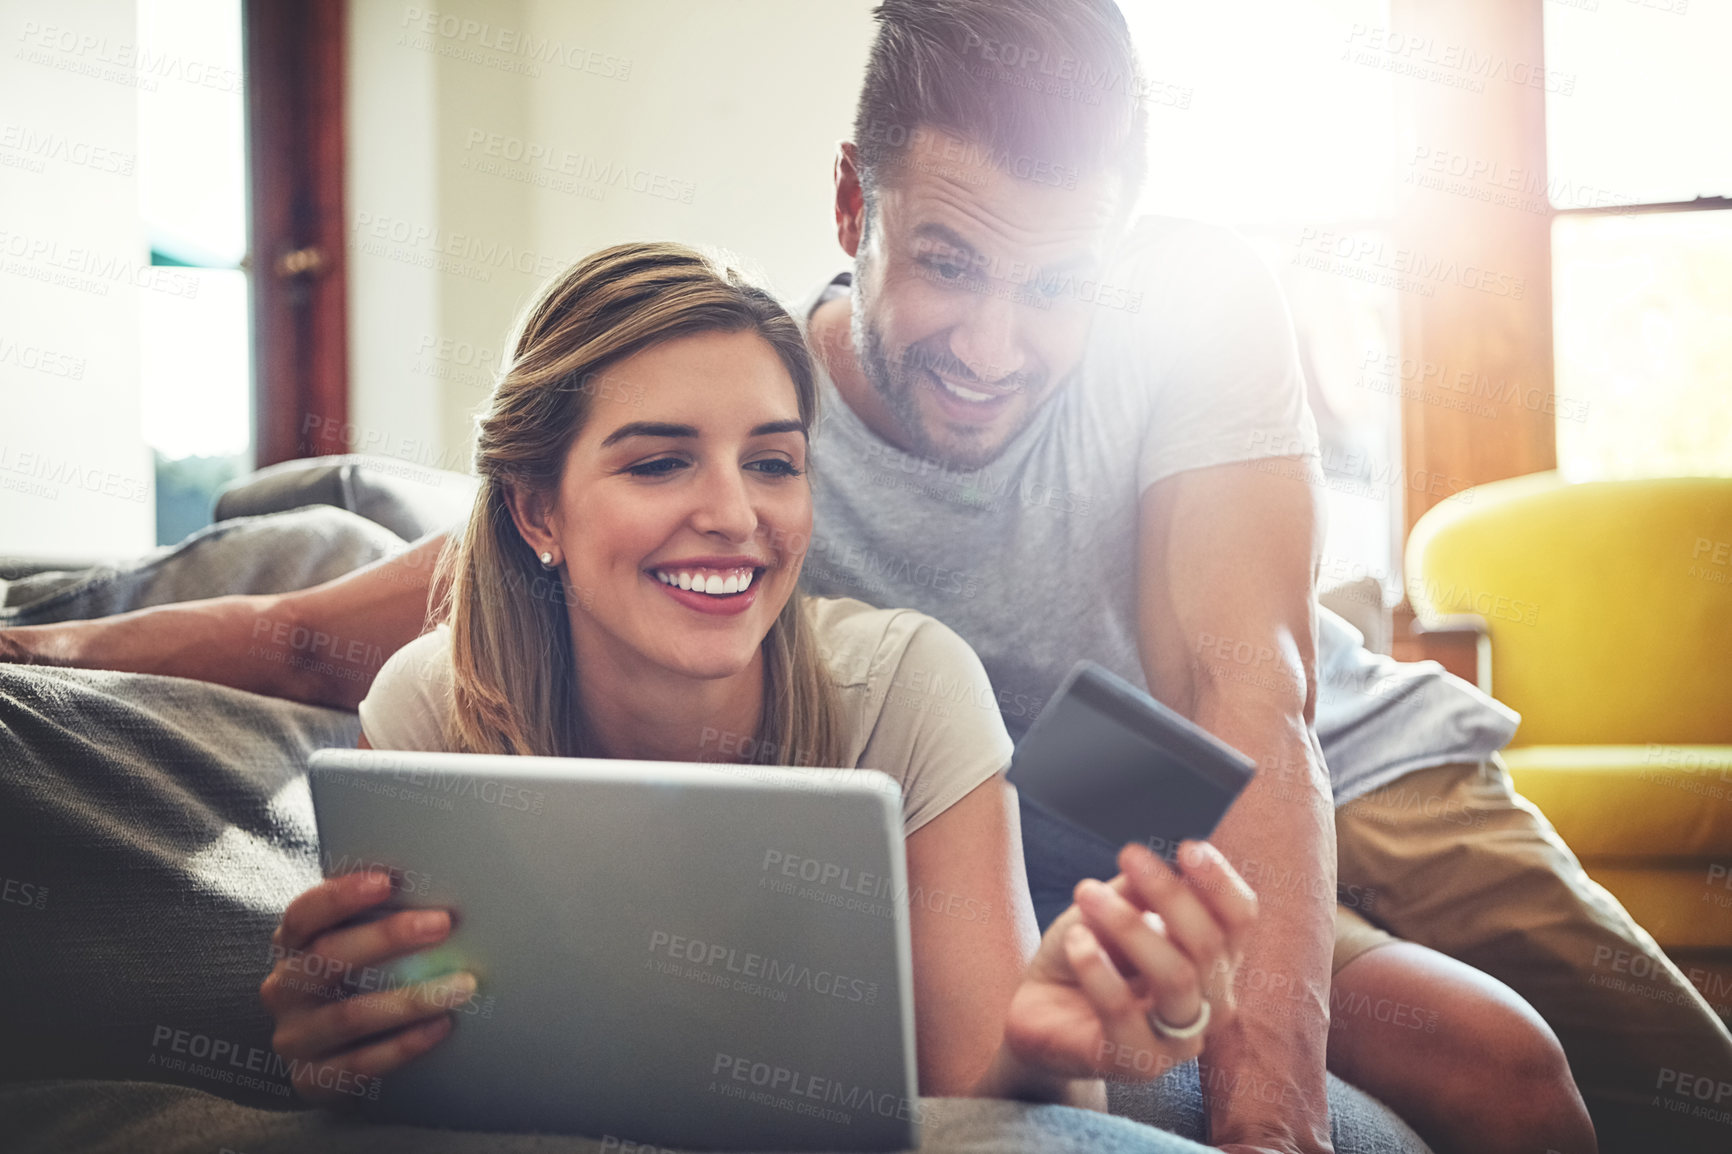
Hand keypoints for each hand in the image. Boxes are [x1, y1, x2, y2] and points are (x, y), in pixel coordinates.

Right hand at [259, 870, 476, 1104]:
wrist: (331, 1057)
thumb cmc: (355, 983)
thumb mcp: (350, 947)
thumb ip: (372, 920)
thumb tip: (441, 879)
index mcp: (291, 947)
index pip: (303, 915)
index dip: (340, 897)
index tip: (387, 881)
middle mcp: (284, 990)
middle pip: (327, 958)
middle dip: (387, 937)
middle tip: (442, 924)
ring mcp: (295, 1038)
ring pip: (351, 1016)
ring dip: (411, 999)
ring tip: (462, 984)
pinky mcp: (313, 1079)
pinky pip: (361, 1064)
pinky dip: (405, 1044)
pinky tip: (441, 1027)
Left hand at [998, 841, 1255, 1083]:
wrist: (1039, 1010)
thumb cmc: (1088, 953)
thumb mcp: (1113, 908)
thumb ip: (1140, 888)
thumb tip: (1165, 859)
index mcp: (1214, 960)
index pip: (1240, 920)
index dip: (1220, 882)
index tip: (1186, 847)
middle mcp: (1209, 1002)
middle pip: (1208, 945)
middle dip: (1169, 894)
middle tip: (1128, 854)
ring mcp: (1178, 1041)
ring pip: (1176, 978)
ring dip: (1129, 927)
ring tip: (1087, 893)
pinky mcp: (1137, 1063)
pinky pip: (1124, 1012)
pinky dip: (1096, 969)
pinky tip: (1075, 941)